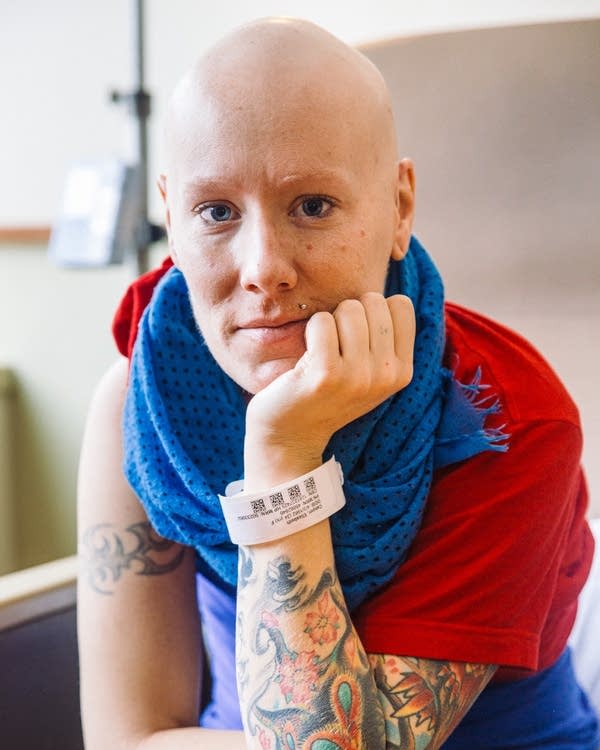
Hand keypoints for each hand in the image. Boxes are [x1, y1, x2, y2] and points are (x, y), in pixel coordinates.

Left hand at [244, 292, 414, 488]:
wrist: (290, 435)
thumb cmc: (326, 392)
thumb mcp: (369, 371)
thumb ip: (385, 336)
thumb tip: (396, 277)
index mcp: (403, 371)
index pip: (401, 304)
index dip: (373, 309)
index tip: (357, 336)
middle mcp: (386, 375)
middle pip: (373, 301)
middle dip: (348, 313)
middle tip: (335, 346)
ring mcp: (358, 376)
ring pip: (349, 308)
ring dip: (329, 321)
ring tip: (321, 352)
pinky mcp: (326, 373)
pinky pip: (321, 321)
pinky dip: (310, 330)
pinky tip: (306, 356)